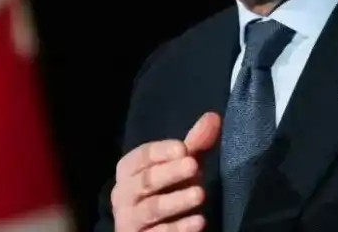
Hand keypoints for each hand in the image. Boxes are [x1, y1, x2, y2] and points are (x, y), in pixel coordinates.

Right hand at [111, 112, 220, 230]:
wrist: (149, 229)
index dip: (161, 151)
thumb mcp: (179, 166)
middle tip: (194, 166)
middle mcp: (124, 194)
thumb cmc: (164, 190)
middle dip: (170, 172)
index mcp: (128, 170)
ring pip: (151, 208)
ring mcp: (130, 220)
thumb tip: (213, 117)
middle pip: (145, 181)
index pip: (141, 156)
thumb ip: (194, 145)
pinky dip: (178, 229)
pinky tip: (198, 222)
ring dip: (176, 201)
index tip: (183, 148)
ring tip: (200, 194)